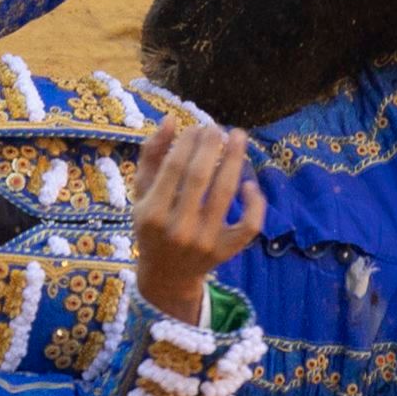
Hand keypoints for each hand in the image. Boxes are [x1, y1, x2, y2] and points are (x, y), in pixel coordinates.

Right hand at [130, 120, 266, 324]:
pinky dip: (254, 203)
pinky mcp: (226, 252)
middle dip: (211, 146)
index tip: (196, 127)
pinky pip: (248, 225)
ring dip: (235, 160)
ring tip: (238, 136)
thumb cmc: (152, 225)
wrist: (167, 275)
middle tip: (217, 128)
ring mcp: (204, 242)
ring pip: (225, 194)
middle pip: (199, 177)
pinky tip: (250, 184)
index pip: (173, 167)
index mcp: (150, 213)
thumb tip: (171, 120)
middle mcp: (177, 228)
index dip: (188, 142)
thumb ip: (151, 155)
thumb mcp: (142, 193)